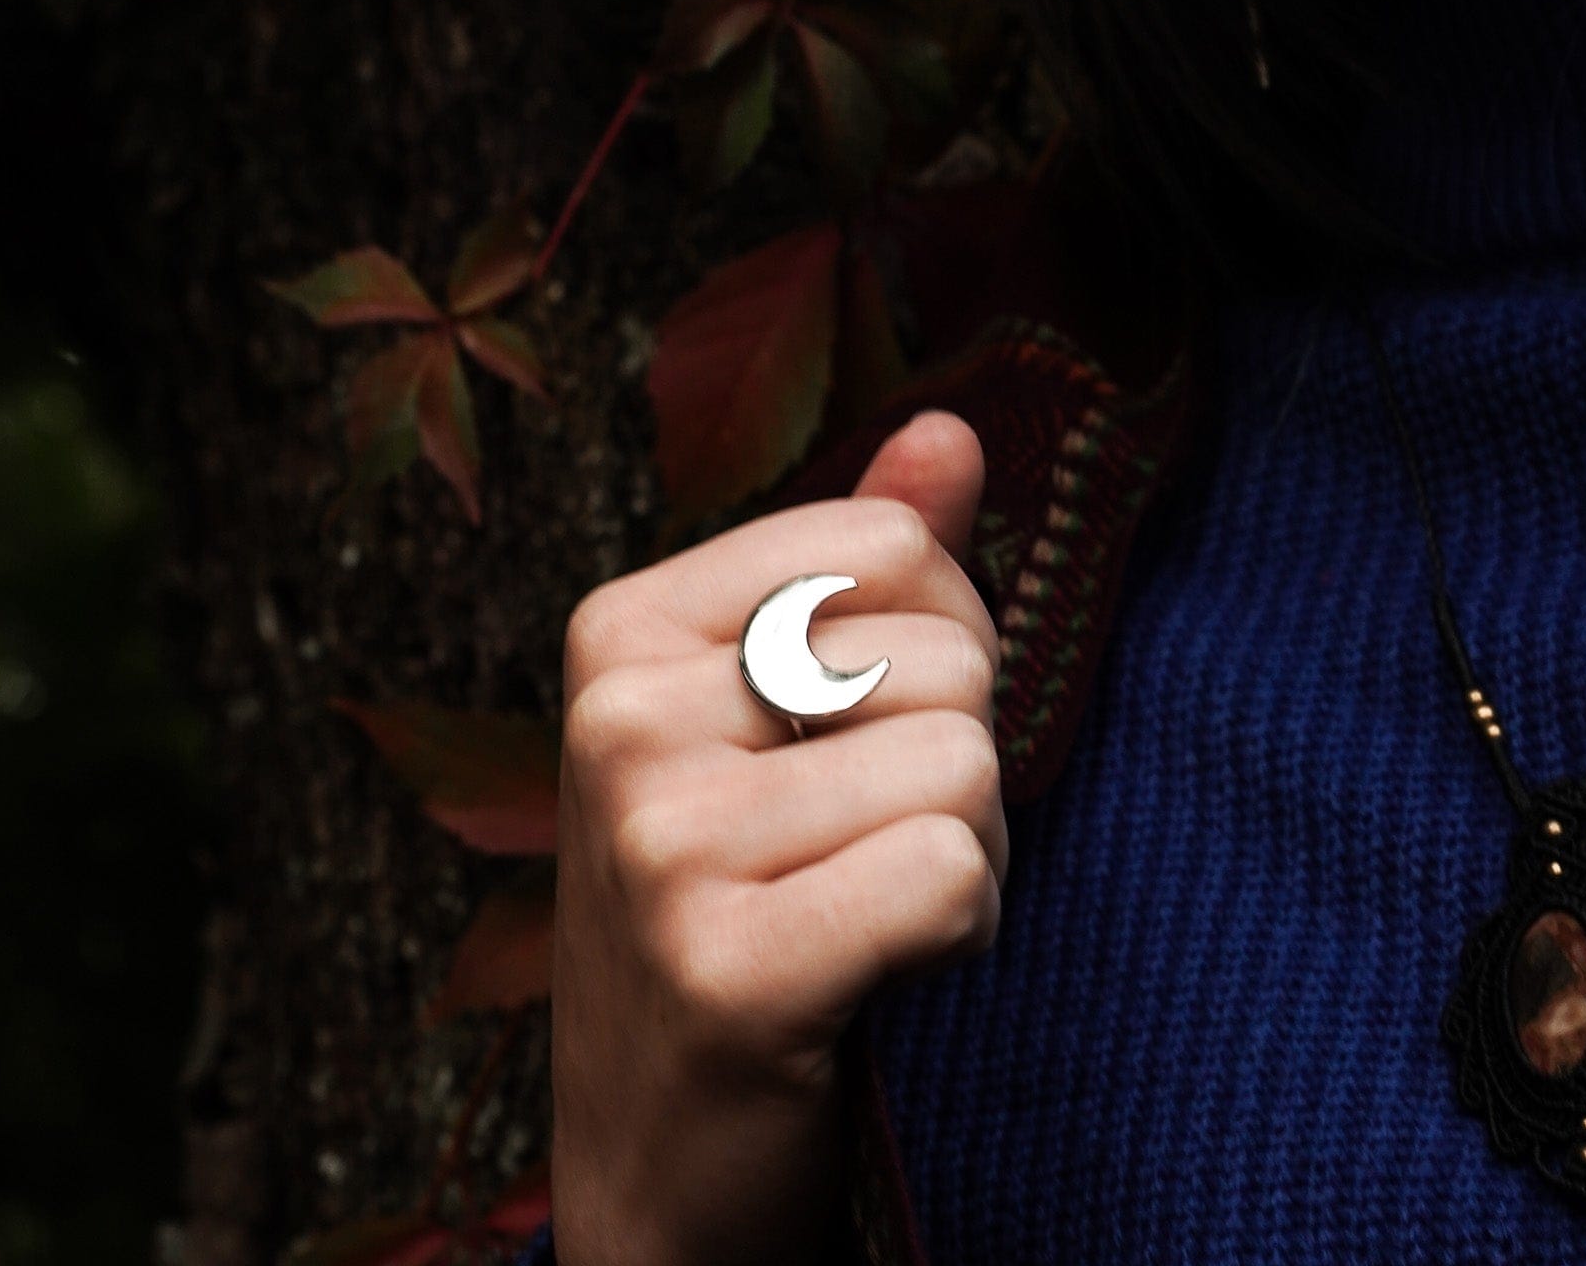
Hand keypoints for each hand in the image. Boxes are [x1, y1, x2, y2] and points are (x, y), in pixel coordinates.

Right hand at [548, 409, 1005, 1265]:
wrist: (657, 1155)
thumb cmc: (739, 898)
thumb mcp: (774, 716)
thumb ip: (862, 564)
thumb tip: (953, 430)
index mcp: (623, 627)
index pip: (892, 543)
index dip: (937, 641)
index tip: (858, 735)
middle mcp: (619, 717)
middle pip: (945, 654)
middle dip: (953, 759)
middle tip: (859, 847)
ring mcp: (659, 841)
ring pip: (965, 766)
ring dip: (965, 853)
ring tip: (864, 910)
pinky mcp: (725, 967)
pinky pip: (952, 873)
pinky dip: (962, 931)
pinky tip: (879, 975)